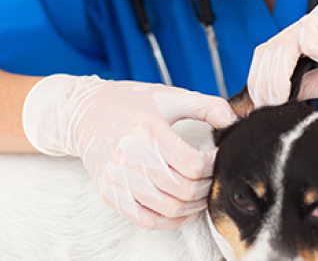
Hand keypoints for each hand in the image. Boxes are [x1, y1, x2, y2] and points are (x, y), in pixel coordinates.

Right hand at [22, 75, 235, 229]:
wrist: (83, 112)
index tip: (216, 158)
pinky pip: (146, 220)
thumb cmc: (130, 102)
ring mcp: (119, 178)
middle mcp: (132, 156)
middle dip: (207, 186)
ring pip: (169, 208)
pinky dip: (170, 220)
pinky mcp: (110, 193)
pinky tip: (181, 209)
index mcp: (150, 131)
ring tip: (201, 192)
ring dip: (193, 205)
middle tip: (212, 177)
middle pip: (184, 189)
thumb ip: (206, 105)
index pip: (193, 164)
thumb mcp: (169, 96)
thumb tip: (234, 119)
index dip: (213, 165)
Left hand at [248, 0, 317, 104]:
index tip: (257, 110)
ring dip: (276, 74)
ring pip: (281, 42)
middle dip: (262, 83)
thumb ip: (306, 86)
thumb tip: (275, 99)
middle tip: (267, 108)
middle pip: (268, 51)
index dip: (258, 83)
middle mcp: (311, 27)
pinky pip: (309, 28)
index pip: (269, 59)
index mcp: (307, 42)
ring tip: (282, 97)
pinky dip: (308, 47)